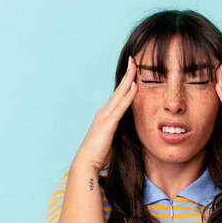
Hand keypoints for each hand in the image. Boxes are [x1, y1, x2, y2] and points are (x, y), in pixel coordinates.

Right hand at [73, 56, 137, 172]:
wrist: (86, 162)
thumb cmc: (98, 154)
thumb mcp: (110, 139)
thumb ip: (116, 130)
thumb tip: (124, 130)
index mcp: (105, 115)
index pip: (118, 96)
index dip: (125, 83)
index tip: (133, 72)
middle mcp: (104, 112)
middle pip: (118, 90)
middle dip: (127, 74)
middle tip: (133, 60)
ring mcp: (105, 116)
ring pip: (120, 94)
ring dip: (128, 79)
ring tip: (135, 66)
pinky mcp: (108, 124)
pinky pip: (121, 107)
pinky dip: (128, 96)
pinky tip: (135, 86)